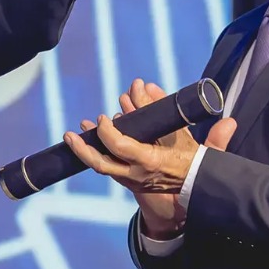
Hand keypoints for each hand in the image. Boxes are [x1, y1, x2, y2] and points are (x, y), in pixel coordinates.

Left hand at [63, 78, 238, 238]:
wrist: (199, 184)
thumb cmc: (192, 156)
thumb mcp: (179, 131)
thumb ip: (160, 107)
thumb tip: (142, 84)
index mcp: (150, 162)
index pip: (119, 147)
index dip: (107, 131)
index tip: (103, 117)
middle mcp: (137, 175)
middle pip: (101, 164)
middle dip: (82, 148)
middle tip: (70, 134)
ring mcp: (132, 181)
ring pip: (102, 167)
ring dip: (87, 150)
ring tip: (75, 134)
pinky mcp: (130, 182)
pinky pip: (109, 168)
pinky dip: (99, 153)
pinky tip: (92, 141)